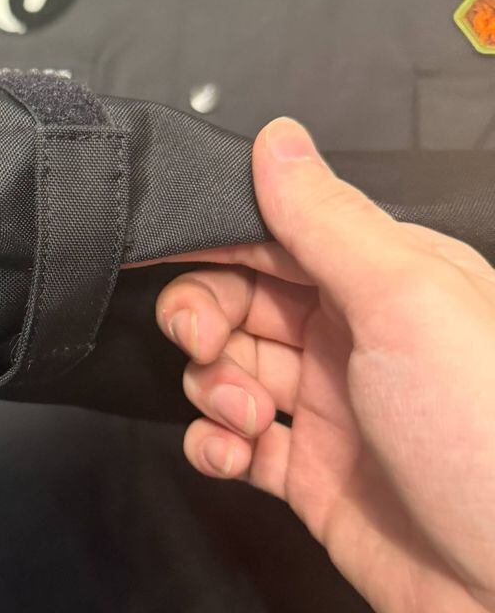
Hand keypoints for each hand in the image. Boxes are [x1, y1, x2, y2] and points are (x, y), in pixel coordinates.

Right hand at [144, 117, 494, 612]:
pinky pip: (234, 442)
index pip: (274, 236)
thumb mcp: (406, 303)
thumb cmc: (486, 440)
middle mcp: (353, 337)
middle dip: (204, 317)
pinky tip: (232, 455)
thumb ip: (327, 222)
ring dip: (215, 388)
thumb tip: (279, 138)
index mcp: (385, 280)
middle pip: (239, 300)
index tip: (151, 249)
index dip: (210, 241)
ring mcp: (329, 407)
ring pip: (228, 369)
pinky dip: (216, 445)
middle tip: (201, 343)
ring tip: (248, 420)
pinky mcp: (309, 473)